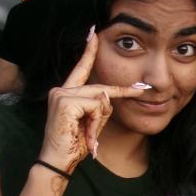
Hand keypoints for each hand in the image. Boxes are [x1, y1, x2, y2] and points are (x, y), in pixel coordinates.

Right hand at [38, 27, 147, 172]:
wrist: (57, 162)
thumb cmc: (71, 146)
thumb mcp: (90, 123)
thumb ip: (99, 107)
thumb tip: (110, 95)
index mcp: (65, 93)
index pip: (81, 69)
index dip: (88, 51)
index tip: (93, 34)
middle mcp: (60, 90)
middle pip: (101, 89)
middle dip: (119, 96)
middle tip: (138, 93)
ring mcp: (61, 95)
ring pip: (101, 98)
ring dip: (100, 121)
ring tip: (87, 135)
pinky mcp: (65, 102)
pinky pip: (97, 106)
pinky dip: (96, 123)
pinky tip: (84, 134)